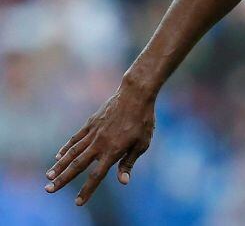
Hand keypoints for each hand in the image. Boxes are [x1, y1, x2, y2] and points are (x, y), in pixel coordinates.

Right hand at [45, 84, 155, 204]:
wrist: (135, 95)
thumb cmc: (143, 120)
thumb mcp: (142, 143)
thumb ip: (129, 163)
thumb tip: (122, 182)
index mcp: (113, 151)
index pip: (97, 176)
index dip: (87, 190)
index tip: (78, 203)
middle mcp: (99, 144)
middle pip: (77, 165)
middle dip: (62, 179)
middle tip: (48, 190)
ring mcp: (93, 133)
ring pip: (72, 152)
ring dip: (59, 165)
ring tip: (48, 177)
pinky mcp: (91, 123)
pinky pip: (75, 138)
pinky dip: (66, 148)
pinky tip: (58, 156)